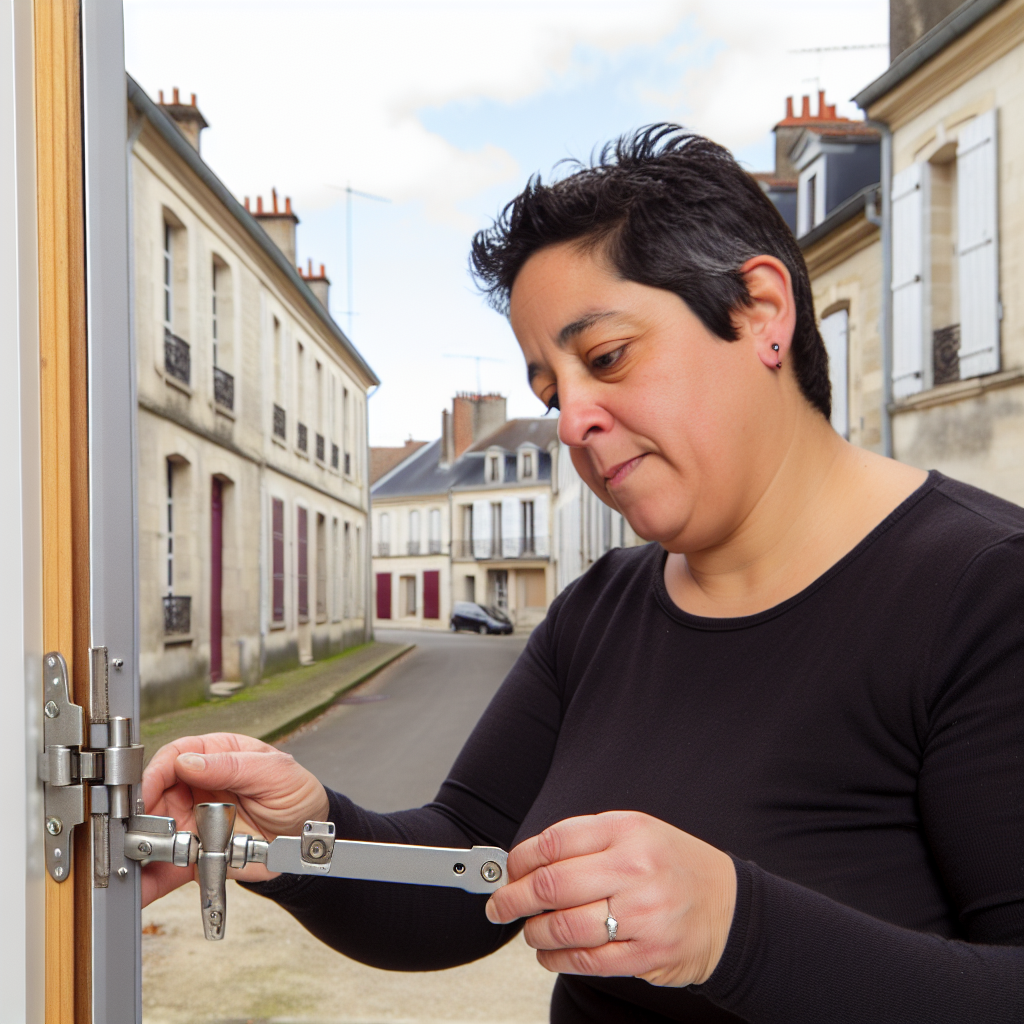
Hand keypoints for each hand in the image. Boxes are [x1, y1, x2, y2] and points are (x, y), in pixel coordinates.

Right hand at [140, 732, 328, 907]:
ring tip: (135, 862)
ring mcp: (194, 821)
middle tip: (137, 832)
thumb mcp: (274, 772)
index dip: (156, 772)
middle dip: (142, 814)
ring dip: (142, 848)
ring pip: (156, 832)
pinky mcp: (196, 854)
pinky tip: (142, 889)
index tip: (147, 791)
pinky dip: (152, 880)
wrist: (307, 839)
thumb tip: (188, 762)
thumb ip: (232, 766)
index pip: (176, 755)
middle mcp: (199, 787)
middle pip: (156, 796)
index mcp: (218, 756)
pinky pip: (168, 867)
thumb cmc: (296, 795)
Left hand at [485, 811, 735, 986]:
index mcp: (627, 831)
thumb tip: (527, 862)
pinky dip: (556, 959)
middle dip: (513, 899)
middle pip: (552, 885)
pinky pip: (586, 960)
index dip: (519, 859)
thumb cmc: (673, 866)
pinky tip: (549, 952)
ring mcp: (642, 914)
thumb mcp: (635, 833)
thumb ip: (584, 842)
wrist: (728, 908)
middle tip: (499, 906)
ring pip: (563, 927)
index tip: (507, 870)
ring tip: (529, 930)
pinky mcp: (647, 954)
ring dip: (533, 932)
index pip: (554, 842)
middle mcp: (634, 869)